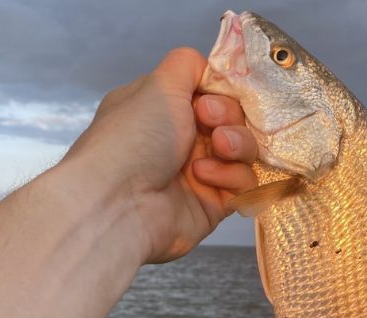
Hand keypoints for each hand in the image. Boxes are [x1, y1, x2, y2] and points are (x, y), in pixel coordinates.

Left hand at [64, 47, 257, 263]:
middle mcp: (181, 139)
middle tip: (208, 123)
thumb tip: (208, 68)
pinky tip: (204, 178)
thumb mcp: (158, 84)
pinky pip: (245, 183)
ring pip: (244, 150)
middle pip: (233, 119)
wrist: (121, 204)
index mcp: (164, 109)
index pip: (212, 92)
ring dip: (235, 145)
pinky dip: (231, 177)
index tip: (209, 96)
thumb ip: (188, 65)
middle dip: (228, 117)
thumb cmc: (134, 139)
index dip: (221, 91)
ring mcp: (201, 172)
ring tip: (217, 150)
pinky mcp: (216, 203)